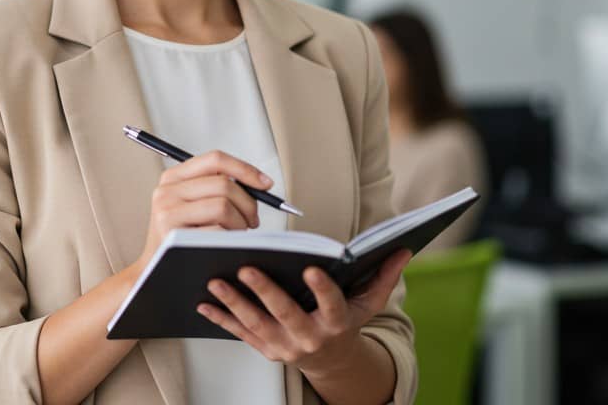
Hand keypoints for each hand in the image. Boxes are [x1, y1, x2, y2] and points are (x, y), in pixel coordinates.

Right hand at [138, 151, 273, 269]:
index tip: (266, 184)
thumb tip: (259, 183)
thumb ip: (217, 188)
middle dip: (248, 204)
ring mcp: (167, 211)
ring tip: (237, 233)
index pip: (216, 160)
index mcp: (174, 177)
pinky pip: (217, 231)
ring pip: (223, 206)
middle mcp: (167, 190)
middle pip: (224, 184)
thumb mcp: (192, 204)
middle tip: (252, 221)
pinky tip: (225, 245)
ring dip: (240, 222)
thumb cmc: (183, 237)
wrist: (156, 269)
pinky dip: (229, 238)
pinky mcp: (173, 234)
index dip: (245, 169)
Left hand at [196, 249, 412, 373]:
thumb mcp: (368, 302)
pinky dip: (220, 319)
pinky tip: (202, 302)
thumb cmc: (346, 320)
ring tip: (215, 279)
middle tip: (246, 267)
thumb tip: (405, 248)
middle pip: (286, 314)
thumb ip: (384, 275)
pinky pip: (239, 334)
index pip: (331, 304)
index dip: (322, 289)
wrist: (329, 359)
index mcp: (335, 323)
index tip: (312, 268)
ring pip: (257, 324)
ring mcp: (284, 346)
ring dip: (234, 303)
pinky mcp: (264, 349)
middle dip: (266, 292)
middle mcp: (309, 338)